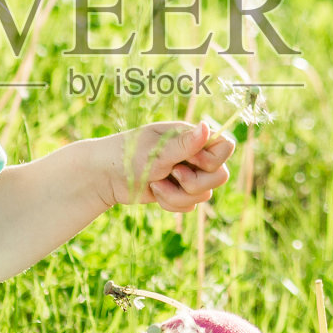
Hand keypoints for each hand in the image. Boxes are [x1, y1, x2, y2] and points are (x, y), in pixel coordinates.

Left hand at [106, 119, 234, 212]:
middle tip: (172, 173)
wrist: (106, 177)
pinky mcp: (179, 192)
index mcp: (191, 136)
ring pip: (205, 194)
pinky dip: (172, 203)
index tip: (191, 160)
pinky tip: (155, 193)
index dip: (213, 159)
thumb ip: (184, 143)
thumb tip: (206, 126)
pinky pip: (191, 205)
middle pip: (220, 176)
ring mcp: (188, 174)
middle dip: (195, 182)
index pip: (225, 147)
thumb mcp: (157, 150)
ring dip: (178, 195)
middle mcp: (194, 155)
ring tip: (156, 184)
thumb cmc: (129, 155)